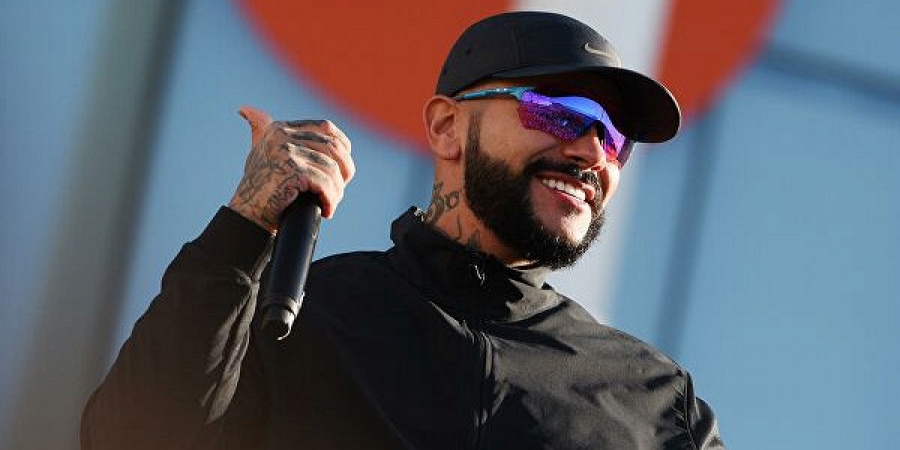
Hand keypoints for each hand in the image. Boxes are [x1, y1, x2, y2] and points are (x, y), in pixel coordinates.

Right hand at [228, 106, 354, 232]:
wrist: (247, 215)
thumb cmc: (257, 186)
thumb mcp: (259, 152)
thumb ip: (260, 130)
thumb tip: (245, 109)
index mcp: (279, 128)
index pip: (326, 127)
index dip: (343, 147)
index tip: (343, 168)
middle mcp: (282, 136)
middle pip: (333, 147)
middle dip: (344, 171)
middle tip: (337, 190)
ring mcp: (286, 152)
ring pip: (331, 168)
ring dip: (336, 190)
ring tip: (329, 203)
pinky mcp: (291, 171)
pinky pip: (325, 183)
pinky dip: (330, 199)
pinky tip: (326, 210)